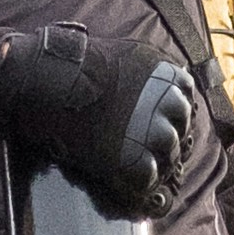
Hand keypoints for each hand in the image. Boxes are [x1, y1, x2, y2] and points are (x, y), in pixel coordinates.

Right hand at [0, 27, 198, 218]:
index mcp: (164, 73)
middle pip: (182, 126)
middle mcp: (165, 100)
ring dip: (156, 158)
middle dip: (169, 135)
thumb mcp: (123, 54)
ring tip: (134, 160)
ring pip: (169, 152)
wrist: (47, 80)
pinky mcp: (134, 157)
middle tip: (146, 144)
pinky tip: (124, 175)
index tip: (160, 118)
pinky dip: (140, 180)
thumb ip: (145, 71)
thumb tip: (155, 86)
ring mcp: (152, 129)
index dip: (172, 111)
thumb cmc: (73, 65)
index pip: (186, 96)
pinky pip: (150, 176)